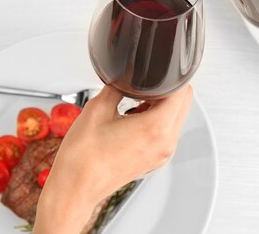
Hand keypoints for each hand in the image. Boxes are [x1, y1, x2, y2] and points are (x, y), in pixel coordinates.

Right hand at [33, 85, 191, 233]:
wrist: (74, 187)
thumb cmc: (83, 156)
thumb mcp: (98, 107)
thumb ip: (118, 85)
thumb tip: (127, 75)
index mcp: (156, 128)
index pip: (182, 93)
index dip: (172, 77)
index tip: (160, 72)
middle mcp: (165, 143)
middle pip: (183, 104)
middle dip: (169, 90)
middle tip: (145, 86)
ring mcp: (162, 154)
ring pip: (177, 118)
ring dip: (163, 106)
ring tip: (137, 104)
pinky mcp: (155, 160)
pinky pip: (167, 133)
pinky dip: (158, 121)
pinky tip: (135, 119)